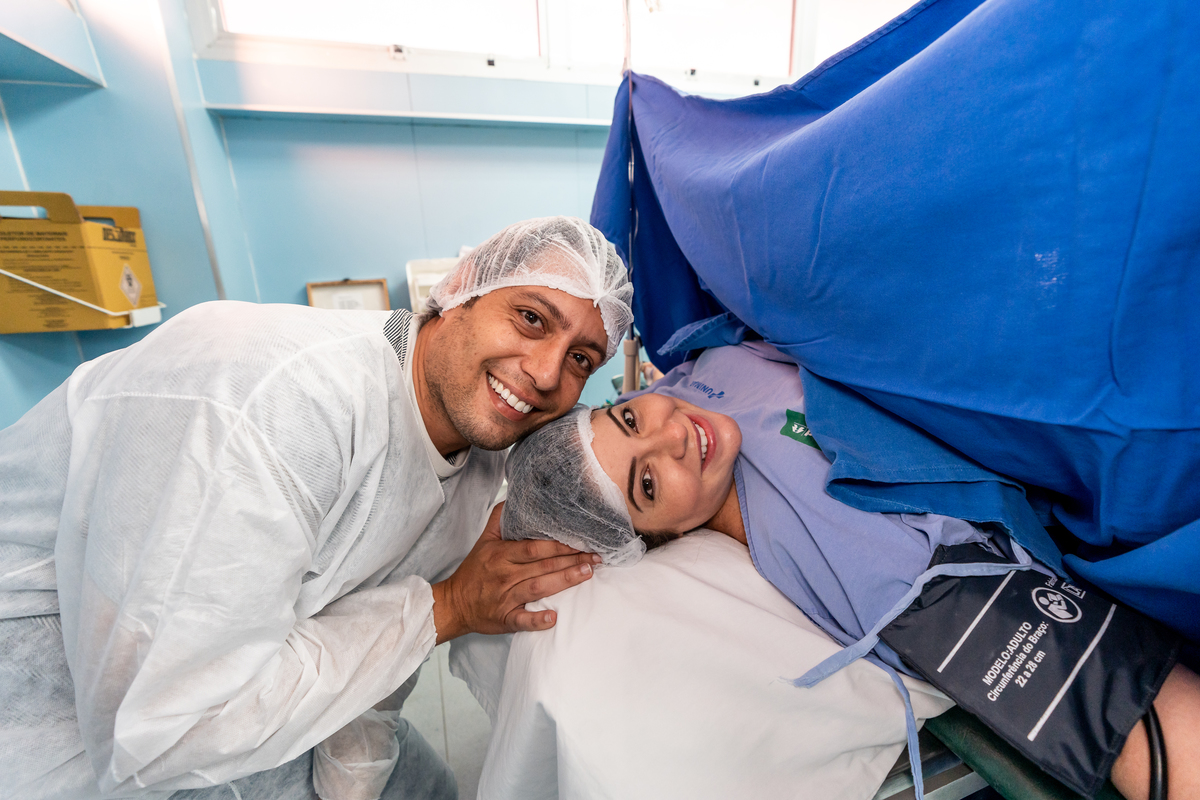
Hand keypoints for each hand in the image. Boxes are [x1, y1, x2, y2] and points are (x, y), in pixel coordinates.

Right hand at [431, 503, 600, 642]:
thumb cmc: (474, 571)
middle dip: (572, 560)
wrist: (454, 603)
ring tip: (587, 573)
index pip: (534, 547)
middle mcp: (505, 575)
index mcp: (501, 555)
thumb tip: (515, 497)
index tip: (582, 539)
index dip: (559, 544)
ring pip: (538, 588)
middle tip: (597, 556)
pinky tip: (553, 618)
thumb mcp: (484, 541)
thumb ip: (500, 519)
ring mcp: (505, 598)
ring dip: (564, 581)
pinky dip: (537, 620)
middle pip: (543, 566)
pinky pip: (522, 620)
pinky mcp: (505, 619)